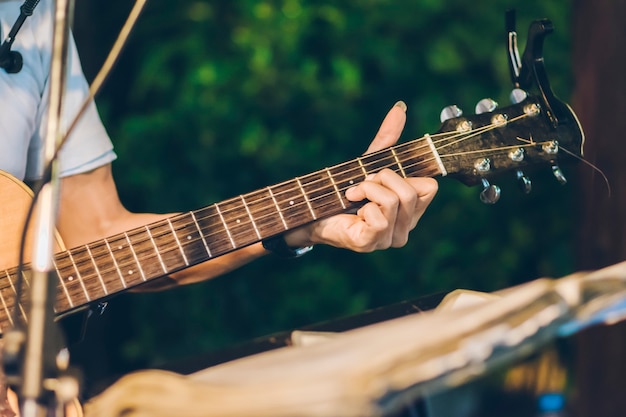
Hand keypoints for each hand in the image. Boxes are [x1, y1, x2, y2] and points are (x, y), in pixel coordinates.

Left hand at [285, 101, 437, 251]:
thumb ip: (386, 138)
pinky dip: (362, 203)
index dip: (403, 174)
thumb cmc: (340, 191)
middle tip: (362, 183)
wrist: (309, 212)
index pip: (430, 187)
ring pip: (395, 200)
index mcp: (410, 212)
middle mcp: (405, 229)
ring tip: (352, 194)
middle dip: (383, 178)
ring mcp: (389, 239)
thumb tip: (399, 108)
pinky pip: (379, 216)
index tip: (380, 175)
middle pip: (413, 191)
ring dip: (368, 188)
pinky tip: (351, 211)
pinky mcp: (371, 243)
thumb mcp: (367, 163)